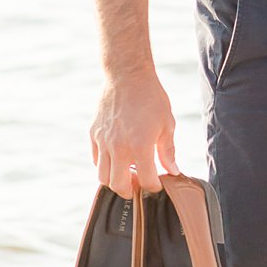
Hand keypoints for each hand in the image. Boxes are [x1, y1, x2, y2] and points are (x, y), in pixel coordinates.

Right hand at [90, 71, 178, 195]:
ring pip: (102, 176)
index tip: (158, 184)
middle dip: (131, 191)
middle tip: (139, 185)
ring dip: (115, 180)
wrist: (127, 76)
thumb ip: (168, 151)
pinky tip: (116, 158)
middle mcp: (118, 147)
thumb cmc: (151, 98)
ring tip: (126, 173)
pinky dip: (105, 165)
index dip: (154, 186)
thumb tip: (172, 171)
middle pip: (118, 186)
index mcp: (140, 146)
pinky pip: (96, 159)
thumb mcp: (167, 124)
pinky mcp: (94, 134)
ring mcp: (103, 141)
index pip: (146, 181)